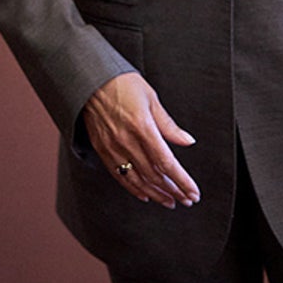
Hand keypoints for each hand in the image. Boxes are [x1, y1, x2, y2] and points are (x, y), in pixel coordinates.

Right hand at [82, 72, 199, 207]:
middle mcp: (127, 141)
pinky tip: (146, 194)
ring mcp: (113, 148)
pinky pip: (120, 176)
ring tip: (170, 201)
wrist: (89, 80)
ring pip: (138, 180)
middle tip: (186, 199)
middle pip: (154, 175)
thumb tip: (187, 141)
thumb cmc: (121, 83)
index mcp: (142, 126)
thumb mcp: (151, 98)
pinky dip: (134, 188)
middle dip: (174, 191)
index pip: (167, 162)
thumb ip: (168, 125)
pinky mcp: (102, 150)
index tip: (193, 192)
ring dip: (156, 194)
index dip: (182, 181)